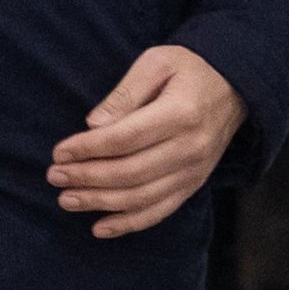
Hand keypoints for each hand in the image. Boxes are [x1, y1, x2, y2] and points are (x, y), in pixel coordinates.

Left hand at [47, 46, 247, 238]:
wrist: (234, 87)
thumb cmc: (187, 68)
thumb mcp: (156, 62)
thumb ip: (125, 93)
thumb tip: (93, 125)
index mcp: (180, 113)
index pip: (126, 138)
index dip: (89, 148)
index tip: (59, 151)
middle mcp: (190, 148)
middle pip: (130, 172)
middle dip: (87, 177)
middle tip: (54, 176)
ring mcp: (194, 171)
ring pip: (141, 197)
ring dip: (100, 203)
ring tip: (67, 200)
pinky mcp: (194, 184)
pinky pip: (160, 211)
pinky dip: (129, 223)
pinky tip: (99, 227)